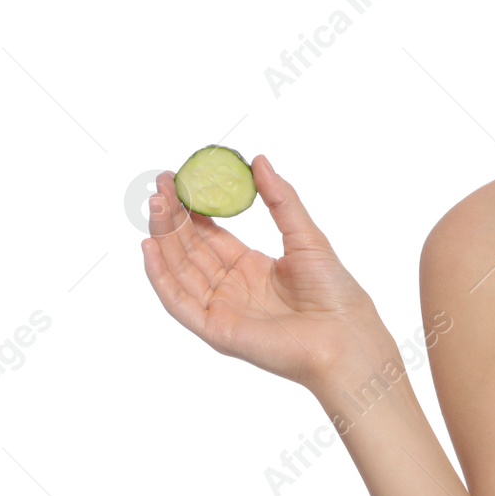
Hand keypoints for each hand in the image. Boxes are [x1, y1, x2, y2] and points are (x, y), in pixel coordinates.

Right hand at [140, 155, 384, 392]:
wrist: (344, 334)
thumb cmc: (333, 289)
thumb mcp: (305, 235)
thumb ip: (281, 199)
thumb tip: (258, 161)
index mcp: (251, 267)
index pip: (211, 235)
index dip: (193, 209)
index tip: (178, 181)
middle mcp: (231, 287)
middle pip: (191, 249)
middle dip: (173, 217)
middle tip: (160, 185)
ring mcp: (220, 309)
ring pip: (180, 270)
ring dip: (164, 238)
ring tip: (155, 203)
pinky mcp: (215, 329)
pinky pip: (179, 302)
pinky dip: (161, 276)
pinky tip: (151, 248)